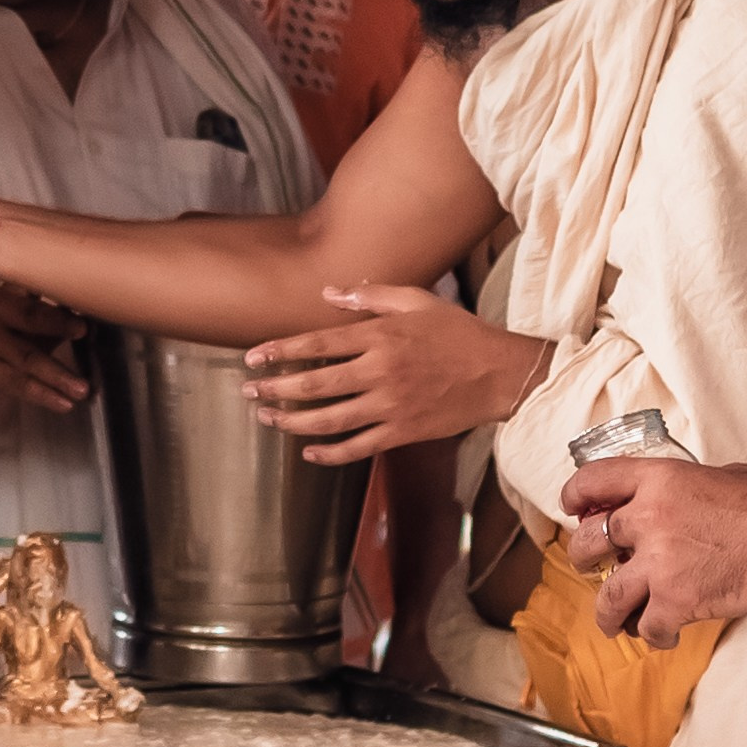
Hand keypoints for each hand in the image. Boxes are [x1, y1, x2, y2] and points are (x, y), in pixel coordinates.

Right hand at [0, 285, 89, 419]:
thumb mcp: (20, 327)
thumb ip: (51, 321)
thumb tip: (92, 320)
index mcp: (3, 293)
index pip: (34, 284)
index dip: (60, 288)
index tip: (87, 294)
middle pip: (30, 315)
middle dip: (60, 323)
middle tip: (85, 331)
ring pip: (27, 356)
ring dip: (58, 374)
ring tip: (83, 389)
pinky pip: (18, 383)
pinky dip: (44, 394)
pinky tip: (63, 403)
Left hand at [242, 286, 547, 463]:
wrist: (498, 374)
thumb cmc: (457, 332)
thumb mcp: (416, 300)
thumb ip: (370, 294)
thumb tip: (329, 292)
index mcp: (380, 336)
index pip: (317, 343)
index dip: (280, 351)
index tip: (253, 356)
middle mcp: (379, 372)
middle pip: (315, 385)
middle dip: (275, 389)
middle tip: (248, 391)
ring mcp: (390, 406)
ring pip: (329, 420)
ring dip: (292, 421)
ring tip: (267, 419)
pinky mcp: (402, 432)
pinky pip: (358, 447)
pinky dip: (330, 453)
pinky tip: (308, 451)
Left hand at [561, 455, 746, 646]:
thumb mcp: (711, 475)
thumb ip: (676, 490)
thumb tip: (668, 502)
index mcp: (655, 480)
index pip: (593, 482)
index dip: (576, 497)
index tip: (574, 510)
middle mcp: (647, 518)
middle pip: (589, 542)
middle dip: (586, 559)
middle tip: (594, 568)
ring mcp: (659, 562)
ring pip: (608, 596)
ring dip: (607, 613)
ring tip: (614, 623)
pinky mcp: (678, 601)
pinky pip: (647, 628)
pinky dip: (653, 636)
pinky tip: (665, 635)